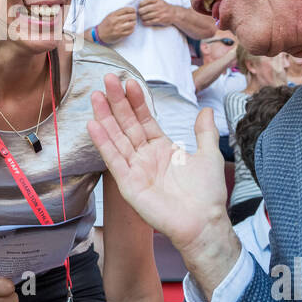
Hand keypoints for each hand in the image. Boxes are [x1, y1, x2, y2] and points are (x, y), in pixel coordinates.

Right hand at [86, 74, 237, 295]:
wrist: (203, 221)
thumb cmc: (207, 194)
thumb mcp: (208, 155)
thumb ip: (203, 132)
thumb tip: (206, 110)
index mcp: (162, 148)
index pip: (144, 119)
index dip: (136, 101)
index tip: (129, 82)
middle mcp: (145, 156)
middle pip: (127, 124)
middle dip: (117, 102)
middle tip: (107, 79)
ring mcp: (135, 169)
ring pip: (117, 138)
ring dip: (105, 117)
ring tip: (96, 96)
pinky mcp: (128, 184)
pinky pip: (113, 160)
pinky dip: (103, 143)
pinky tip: (93, 125)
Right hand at [97, 6, 137, 43]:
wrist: (100, 34)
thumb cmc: (106, 24)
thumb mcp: (110, 15)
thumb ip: (118, 12)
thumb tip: (130, 10)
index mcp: (113, 15)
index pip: (125, 10)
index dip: (132, 9)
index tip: (133, 10)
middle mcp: (115, 21)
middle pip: (130, 16)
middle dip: (134, 16)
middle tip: (134, 16)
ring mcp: (118, 28)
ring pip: (132, 24)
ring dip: (134, 22)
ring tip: (133, 22)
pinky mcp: (120, 35)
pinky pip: (130, 31)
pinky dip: (132, 29)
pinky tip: (131, 28)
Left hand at [137, 0, 174, 26]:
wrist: (174, 13)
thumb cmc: (164, 7)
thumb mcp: (159, 1)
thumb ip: (150, 1)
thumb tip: (139, 5)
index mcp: (158, 0)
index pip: (146, 1)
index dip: (141, 4)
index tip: (140, 6)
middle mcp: (159, 6)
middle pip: (144, 9)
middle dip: (140, 12)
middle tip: (140, 13)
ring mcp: (159, 13)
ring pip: (145, 16)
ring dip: (142, 17)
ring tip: (142, 17)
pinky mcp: (160, 20)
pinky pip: (149, 21)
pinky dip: (145, 22)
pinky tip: (144, 22)